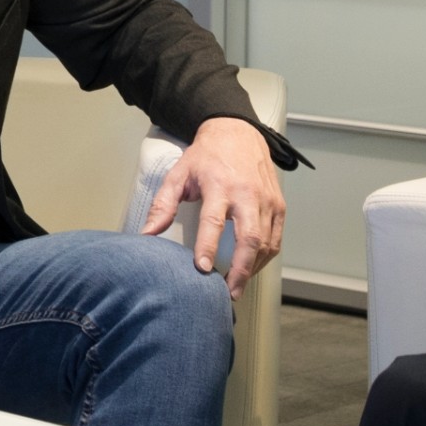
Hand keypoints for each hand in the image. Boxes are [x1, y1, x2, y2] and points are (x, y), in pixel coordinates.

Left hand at [143, 117, 284, 295]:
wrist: (237, 133)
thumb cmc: (206, 156)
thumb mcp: (178, 174)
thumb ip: (163, 204)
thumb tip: (147, 234)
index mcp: (220, 186)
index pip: (214, 221)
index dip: (208, 247)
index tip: (202, 269)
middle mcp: (248, 194)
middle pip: (249, 239)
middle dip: (239, 270)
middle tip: (227, 292)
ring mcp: (267, 201)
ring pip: (266, 243)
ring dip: (252, 269)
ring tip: (237, 287)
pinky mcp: (279, 205)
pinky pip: (276, 238)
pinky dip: (265, 258)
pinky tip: (251, 268)